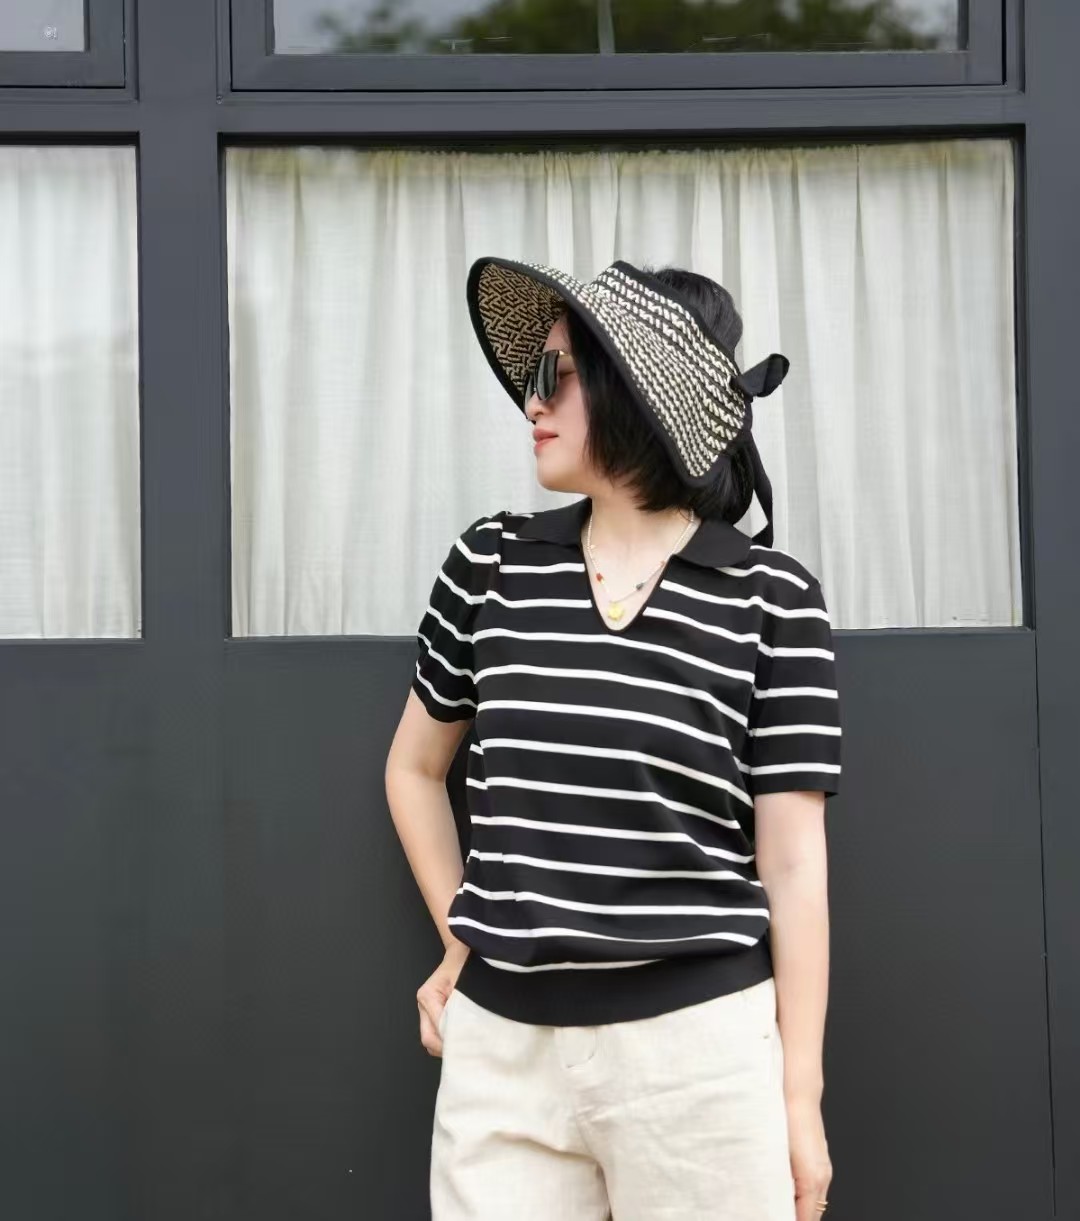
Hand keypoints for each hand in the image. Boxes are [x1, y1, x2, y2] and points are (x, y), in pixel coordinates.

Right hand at [417, 941, 469, 1058]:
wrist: (464, 951)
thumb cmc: (465, 963)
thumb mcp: (465, 986)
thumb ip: (460, 1010)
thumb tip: (462, 1034)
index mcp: (428, 996)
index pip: (433, 1032)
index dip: (450, 1043)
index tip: (466, 1048)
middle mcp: (424, 1004)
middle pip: (428, 1039)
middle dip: (447, 1048)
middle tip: (467, 1050)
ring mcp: (426, 1008)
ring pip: (432, 1038)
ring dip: (448, 1044)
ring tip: (467, 1043)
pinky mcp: (433, 1011)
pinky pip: (437, 1032)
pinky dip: (448, 1038)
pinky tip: (463, 1037)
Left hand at [786, 1095, 832, 1219]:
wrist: (799, 1096)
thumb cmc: (786, 1122)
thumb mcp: (777, 1157)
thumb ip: (778, 1184)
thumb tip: (773, 1199)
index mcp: (812, 1181)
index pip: (805, 1219)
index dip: (789, 1219)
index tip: (776, 1217)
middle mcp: (823, 1178)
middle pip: (813, 1214)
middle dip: (797, 1217)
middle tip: (776, 1213)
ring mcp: (825, 1169)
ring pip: (816, 1202)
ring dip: (801, 1208)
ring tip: (780, 1204)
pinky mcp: (822, 1161)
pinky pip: (817, 1188)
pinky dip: (805, 1195)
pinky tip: (788, 1190)